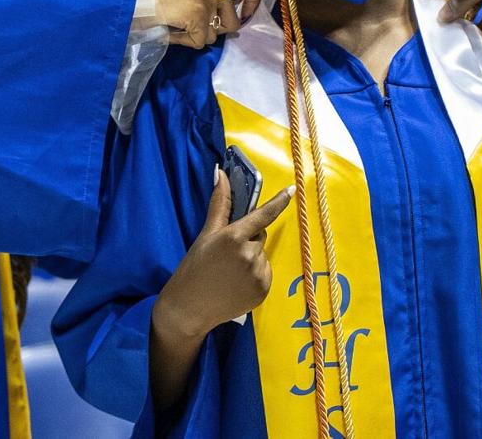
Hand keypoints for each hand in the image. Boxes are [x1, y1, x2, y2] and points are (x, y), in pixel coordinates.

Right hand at [154, 169, 294, 338]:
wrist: (189, 308)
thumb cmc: (194, 268)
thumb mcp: (206, 235)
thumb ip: (219, 204)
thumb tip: (221, 174)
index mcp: (234, 237)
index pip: (263, 215)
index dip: (279, 201)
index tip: (292, 189)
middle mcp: (250, 255)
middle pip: (260, 236)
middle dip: (248, 239)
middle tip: (227, 253)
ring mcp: (258, 275)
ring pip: (262, 255)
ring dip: (251, 258)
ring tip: (229, 272)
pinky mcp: (263, 291)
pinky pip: (265, 273)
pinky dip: (255, 275)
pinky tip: (237, 283)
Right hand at [155, 0, 262, 47]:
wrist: (141, 0)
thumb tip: (236, 3)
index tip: (245, 10)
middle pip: (238, 17)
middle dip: (232, 28)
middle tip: (223, 28)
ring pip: (219, 32)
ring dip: (204, 34)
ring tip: (186, 24)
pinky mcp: (200, 16)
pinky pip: (201, 41)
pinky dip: (188, 41)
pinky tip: (176, 30)